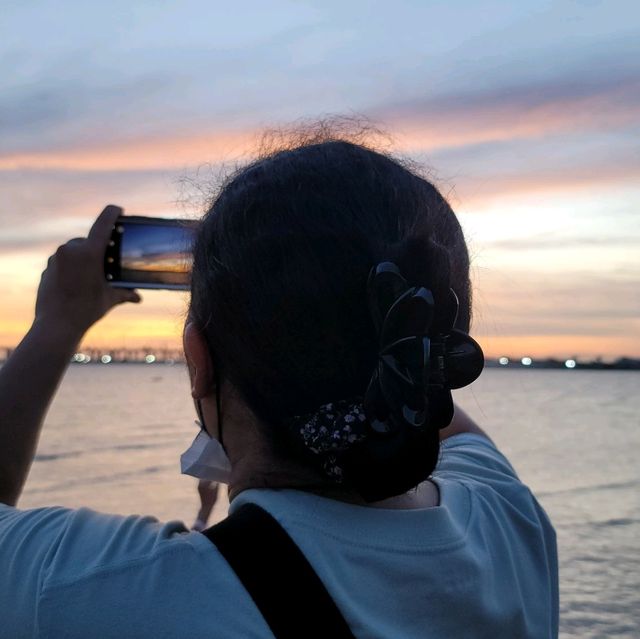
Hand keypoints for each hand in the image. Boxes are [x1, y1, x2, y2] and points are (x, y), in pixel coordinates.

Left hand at [34, 205, 140, 339]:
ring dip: (84, 258)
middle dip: (98, 248)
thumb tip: (138, 297)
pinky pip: (63, 262)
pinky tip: (77, 284)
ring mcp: (56, 258)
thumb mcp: (110, 299)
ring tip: (92, 276)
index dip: (112, 213)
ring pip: (74, 250)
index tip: (118, 210)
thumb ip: (125, 293)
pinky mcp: (48, 268)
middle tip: (107, 260)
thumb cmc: (86, 310)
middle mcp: (70, 250)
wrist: (57, 324)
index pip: (103, 223)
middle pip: (88, 240)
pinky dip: (71, 268)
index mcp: (89, 252)